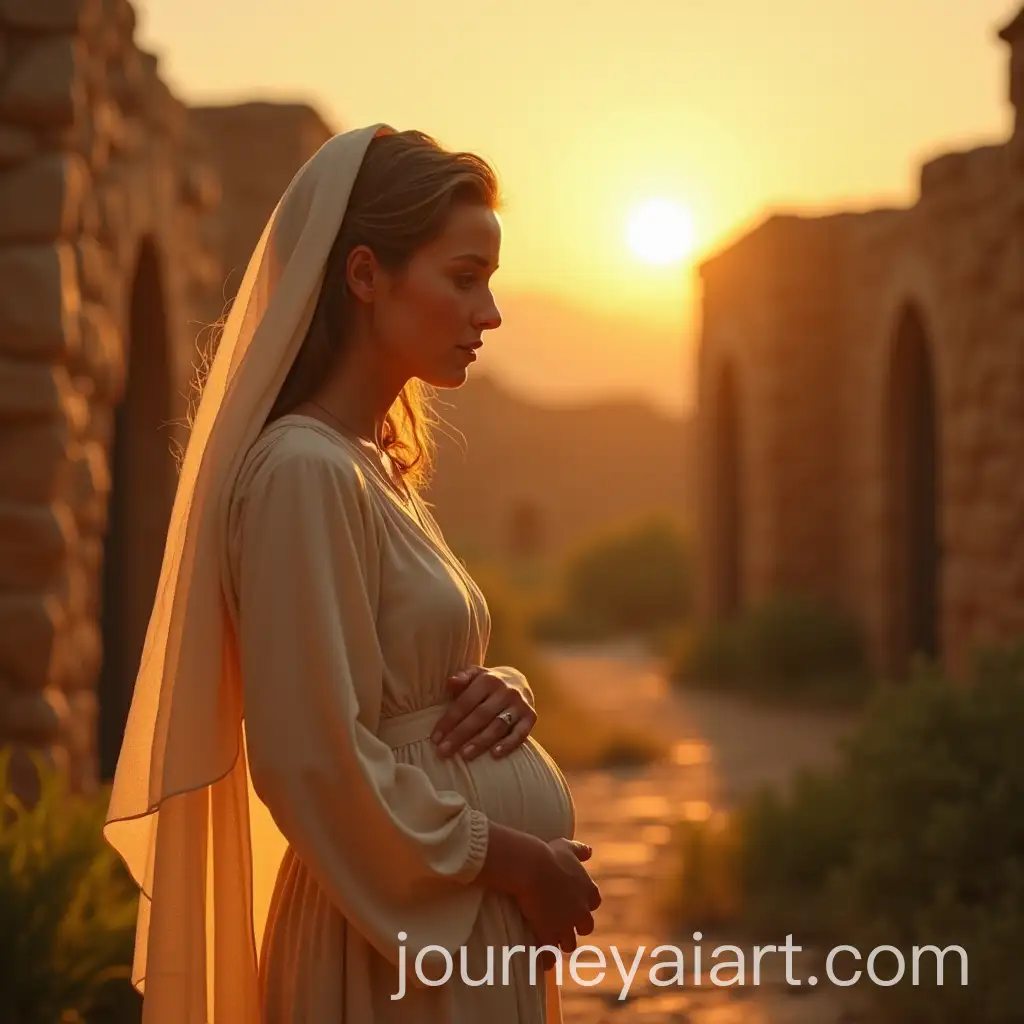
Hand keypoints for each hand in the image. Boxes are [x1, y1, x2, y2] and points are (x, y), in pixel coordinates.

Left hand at [431, 666, 536, 760]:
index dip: (449, 720)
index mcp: (488, 680)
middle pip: (480, 716)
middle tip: (444, 751)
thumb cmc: (489, 683)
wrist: (519, 681)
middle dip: (460, 734)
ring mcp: (520, 705)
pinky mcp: (531, 717)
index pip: (465, 703)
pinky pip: (520, 734)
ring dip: (481, 741)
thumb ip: (463, 678)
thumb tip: (450, 682)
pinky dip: (508, 744)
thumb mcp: (475, 675)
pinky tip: (494, 755)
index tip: (435, 738)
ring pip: (498, 726)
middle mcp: (505, 691)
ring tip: (465, 755)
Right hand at [513, 838, 601, 965]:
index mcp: (589, 891)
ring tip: (552, 942)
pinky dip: (547, 959)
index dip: (582, 904)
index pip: (593, 903)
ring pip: (569, 943)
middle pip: (585, 927)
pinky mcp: (549, 934)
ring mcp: (566, 925)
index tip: (573, 903)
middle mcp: (582, 911)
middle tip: (563, 924)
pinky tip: (543, 962)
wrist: (532, 868)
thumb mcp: (567, 847)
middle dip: (575, 926)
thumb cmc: (549, 855)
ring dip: (561, 942)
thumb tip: (589, 851)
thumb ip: (580, 851)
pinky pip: (550, 954)